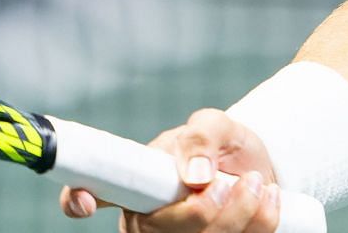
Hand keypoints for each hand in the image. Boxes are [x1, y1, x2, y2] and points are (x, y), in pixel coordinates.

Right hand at [58, 108, 282, 231]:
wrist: (258, 163)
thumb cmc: (222, 144)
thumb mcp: (214, 125)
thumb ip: (201, 137)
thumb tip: (193, 176)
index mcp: (135, 183)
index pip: (92, 192)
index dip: (79, 197)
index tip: (87, 201)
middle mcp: (147, 218)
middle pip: (160, 230)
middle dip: (201, 210)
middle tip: (225, 181)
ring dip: (240, 211)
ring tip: (256, 181)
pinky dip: (261, 220)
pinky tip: (268, 198)